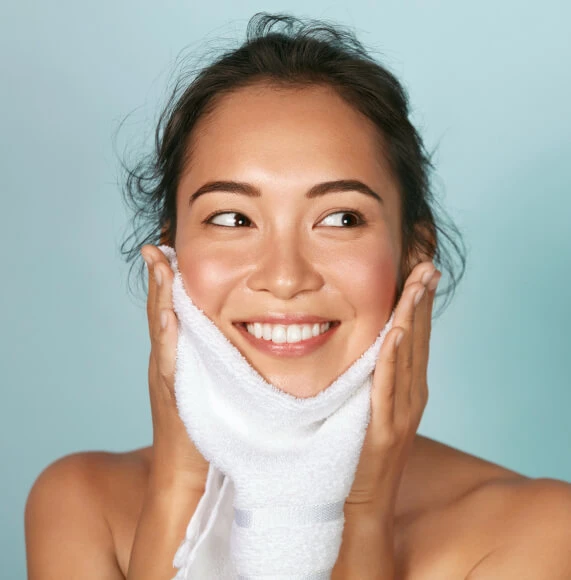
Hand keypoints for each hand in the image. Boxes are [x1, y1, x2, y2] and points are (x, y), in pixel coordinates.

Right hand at [140, 244, 209, 491]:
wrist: (186, 467)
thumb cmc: (202, 424)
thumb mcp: (206, 382)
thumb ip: (209, 356)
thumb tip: (232, 330)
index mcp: (176, 353)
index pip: (170, 308)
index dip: (168, 279)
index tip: (167, 246)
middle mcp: (168, 358)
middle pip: (159, 312)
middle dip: (159, 278)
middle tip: (157, 245)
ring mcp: (167, 374)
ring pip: (161, 330)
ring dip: (160, 298)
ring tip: (161, 266)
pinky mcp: (174, 392)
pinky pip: (169, 361)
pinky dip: (167, 338)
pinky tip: (169, 317)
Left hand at [345, 261, 440, 514]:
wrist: (362, 502)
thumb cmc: (362, 452)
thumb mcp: (374, 407)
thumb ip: (376, 379)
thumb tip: (366, 347)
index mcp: (409, 389)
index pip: (416, 338)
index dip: (420, 305)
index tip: (422, 272)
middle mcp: (412, 396)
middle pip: (419, 340)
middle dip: (422, 301)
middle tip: (427, 266)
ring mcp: (402, 413)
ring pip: (408, 357)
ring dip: (412, 319)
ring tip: (417, 285)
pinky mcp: (385, 429)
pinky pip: (388, 387)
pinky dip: (393, 358)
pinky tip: (397, 332)